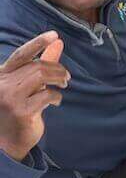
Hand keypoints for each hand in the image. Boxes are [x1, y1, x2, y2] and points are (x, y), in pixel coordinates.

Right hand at [0, 32, 68, 161]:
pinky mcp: (20, 112)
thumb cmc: (19, 108)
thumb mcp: (28, 84)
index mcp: (2, 75)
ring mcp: (9, 98)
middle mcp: (1, 85)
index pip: (21, 55)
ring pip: (41, 77)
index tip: (54, 35)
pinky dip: (56, 96)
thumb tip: (58, 42)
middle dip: (57, 69)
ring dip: (59, 79)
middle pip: (37, 66)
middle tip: (67, 77)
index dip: (38, 43)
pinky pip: (46, 95)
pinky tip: (56, 101)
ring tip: (64, 84)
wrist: (9, 142)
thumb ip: (42, 63)